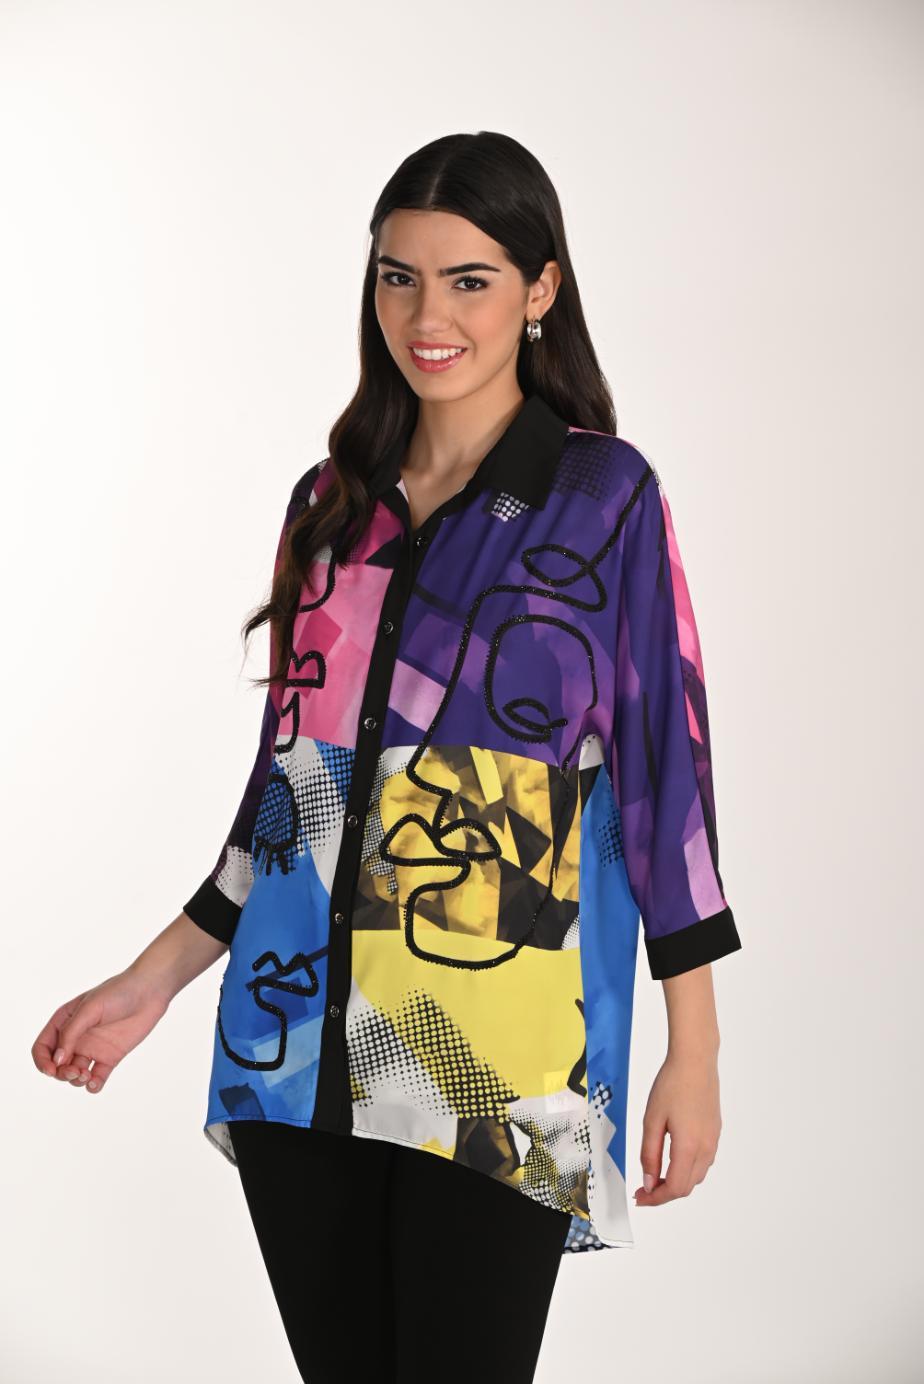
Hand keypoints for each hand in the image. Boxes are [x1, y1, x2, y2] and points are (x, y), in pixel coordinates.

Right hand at [31, 964, 170, 1093]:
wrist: (149, 991)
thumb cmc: (118, 993)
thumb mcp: (89, 1009)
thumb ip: (71, 1033)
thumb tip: (57, 1060)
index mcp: (64, 1022)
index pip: (43, 1047)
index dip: (42, 1061)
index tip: (52, 1069)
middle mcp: (76, 1037)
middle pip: (58, 1065)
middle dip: (61, 1073)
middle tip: (75, 1072)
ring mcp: (93, 1048)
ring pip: (75, 1074)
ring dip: (76, 1080)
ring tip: (87, 1075)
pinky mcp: (110, 1057)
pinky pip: (97, 1078)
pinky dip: (93, 1086)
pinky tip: (95, 1083)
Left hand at [633, 1048, 721, 1205]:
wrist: (695, 1061)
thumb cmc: (672, 1085)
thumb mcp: (652, 1120)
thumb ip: (650, 1154)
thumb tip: (649, 1183)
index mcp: (689, 1147)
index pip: (675, 1188)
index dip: (656, 1198)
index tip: (639, 1197)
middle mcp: (706, 1148)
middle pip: (687, 1186)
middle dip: (664, 1193)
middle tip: (642, 1188)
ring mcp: (713, 1141)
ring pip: (696, 1176)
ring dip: (676, 1182)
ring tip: (654, 1174)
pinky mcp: (715, 1132)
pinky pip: (702, 1162)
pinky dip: (686, 1169)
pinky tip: (671, 1159)